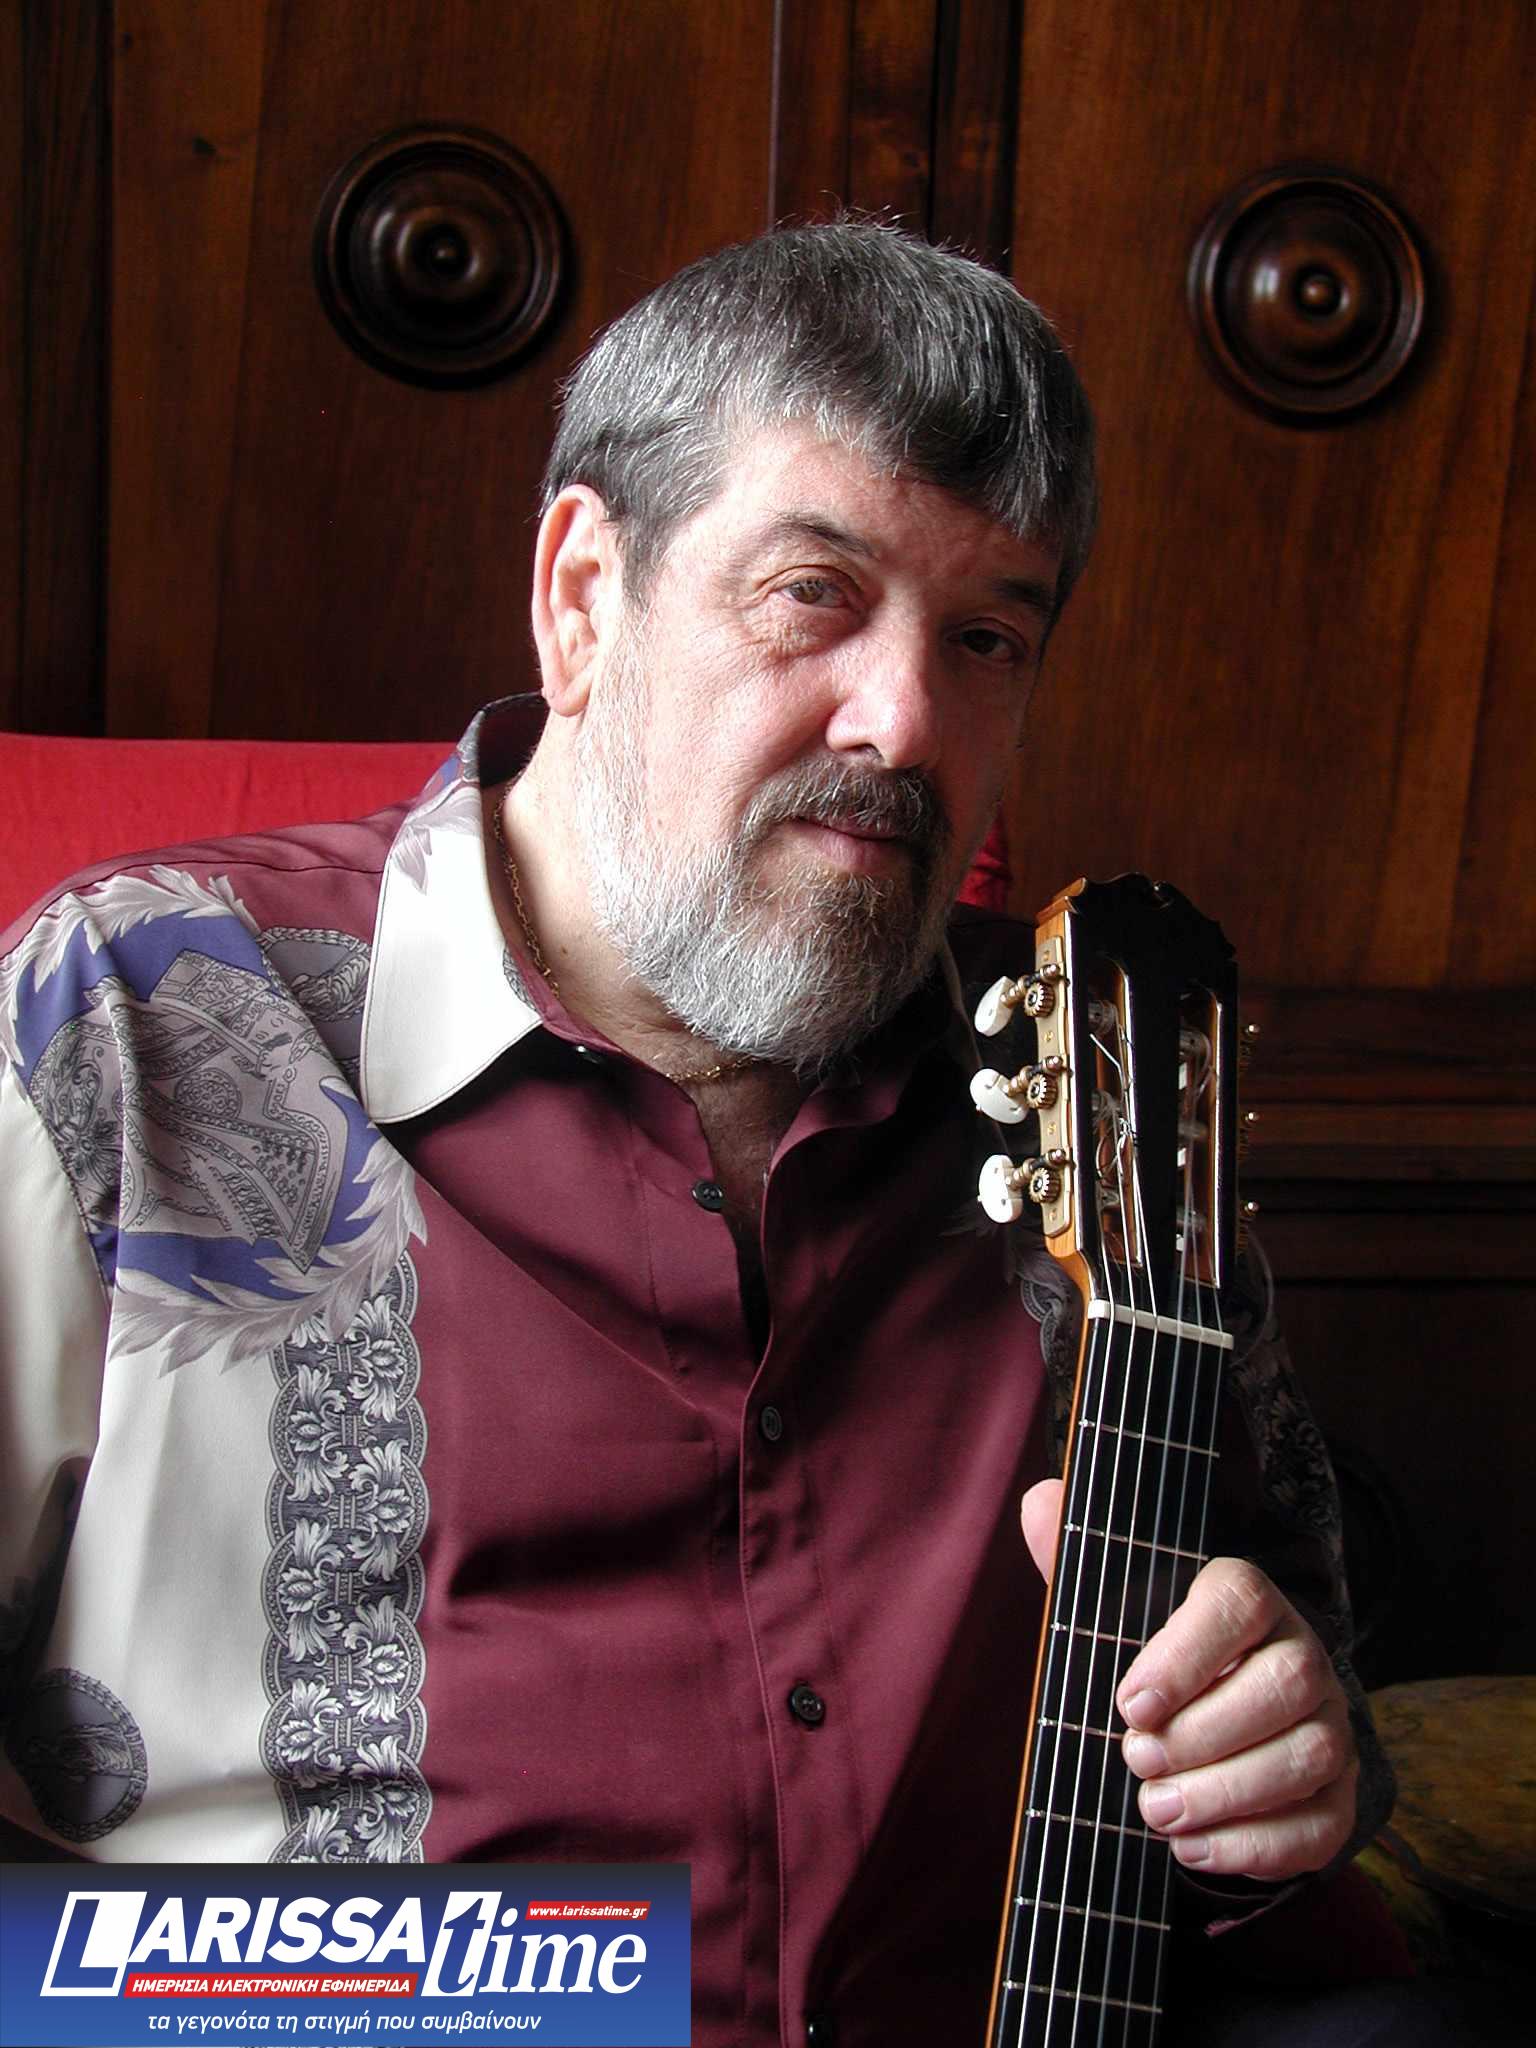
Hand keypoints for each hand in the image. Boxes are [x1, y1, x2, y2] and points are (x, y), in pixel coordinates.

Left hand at [1020, 1478, 1358, 1881]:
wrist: (1207, 1723)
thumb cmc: (1153, 1660)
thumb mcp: (1110, 1608)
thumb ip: (1075, 1559)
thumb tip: (1041, 1502)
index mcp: (1249, 1597)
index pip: (1239, 1602)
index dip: (1187, 1654)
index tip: (1129, 1702)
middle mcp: (1304, 1654)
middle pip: (1286, 1683)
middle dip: (1205, 1733)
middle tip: (1136, 1760)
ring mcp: (1330, 1724)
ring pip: (1309, 1755)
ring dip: (1227, 1793)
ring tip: (1156, 1810)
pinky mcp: (1338, 1795)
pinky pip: (1322, 1824)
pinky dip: (1255, 1845)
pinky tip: (1193, 1848)